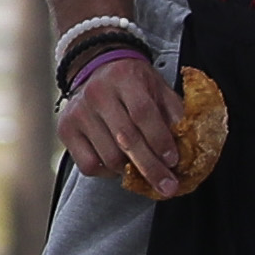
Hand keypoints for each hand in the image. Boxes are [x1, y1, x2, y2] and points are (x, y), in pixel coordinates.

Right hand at [55, 46, 188, 196]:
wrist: (96, 68)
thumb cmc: (133, 83)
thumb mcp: (158, 88)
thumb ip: (174, 113)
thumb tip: (189, 145)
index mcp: (124, 78)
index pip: (142, 113)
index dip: (159, 139)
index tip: (173, 160)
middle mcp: (96, 94)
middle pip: (126, 139)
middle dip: (151, 167)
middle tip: (168, 186)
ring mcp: (78, 113)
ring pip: (108, 156)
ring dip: (131, 171)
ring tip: (145, 171)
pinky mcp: (66, 130)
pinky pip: (88, 165)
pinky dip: (108, 173)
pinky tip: (120, 166)